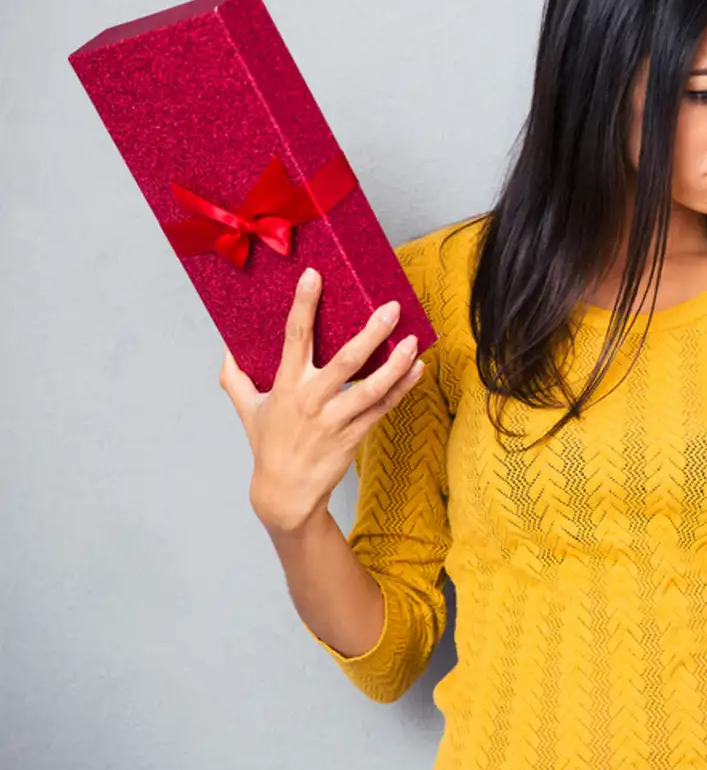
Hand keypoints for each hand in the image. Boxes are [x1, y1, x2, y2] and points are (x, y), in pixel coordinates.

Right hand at [218, 268, 425, 537]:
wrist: (285, 493)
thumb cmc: (268, 445)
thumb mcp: (247, 409)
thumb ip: (235, 376)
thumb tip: (227, 346)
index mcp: (286, 386)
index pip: (295, 338)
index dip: (304, 305)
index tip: (314, 276)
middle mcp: (311, 400)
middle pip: (345, 361)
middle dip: (371, 332)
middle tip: (391, 307)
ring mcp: (335, 420)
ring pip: (371, 388)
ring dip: (396, 364)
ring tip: (413, 341)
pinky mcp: (354, 435)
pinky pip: (382, 408)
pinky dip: (402, 389)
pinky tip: (417, 369)